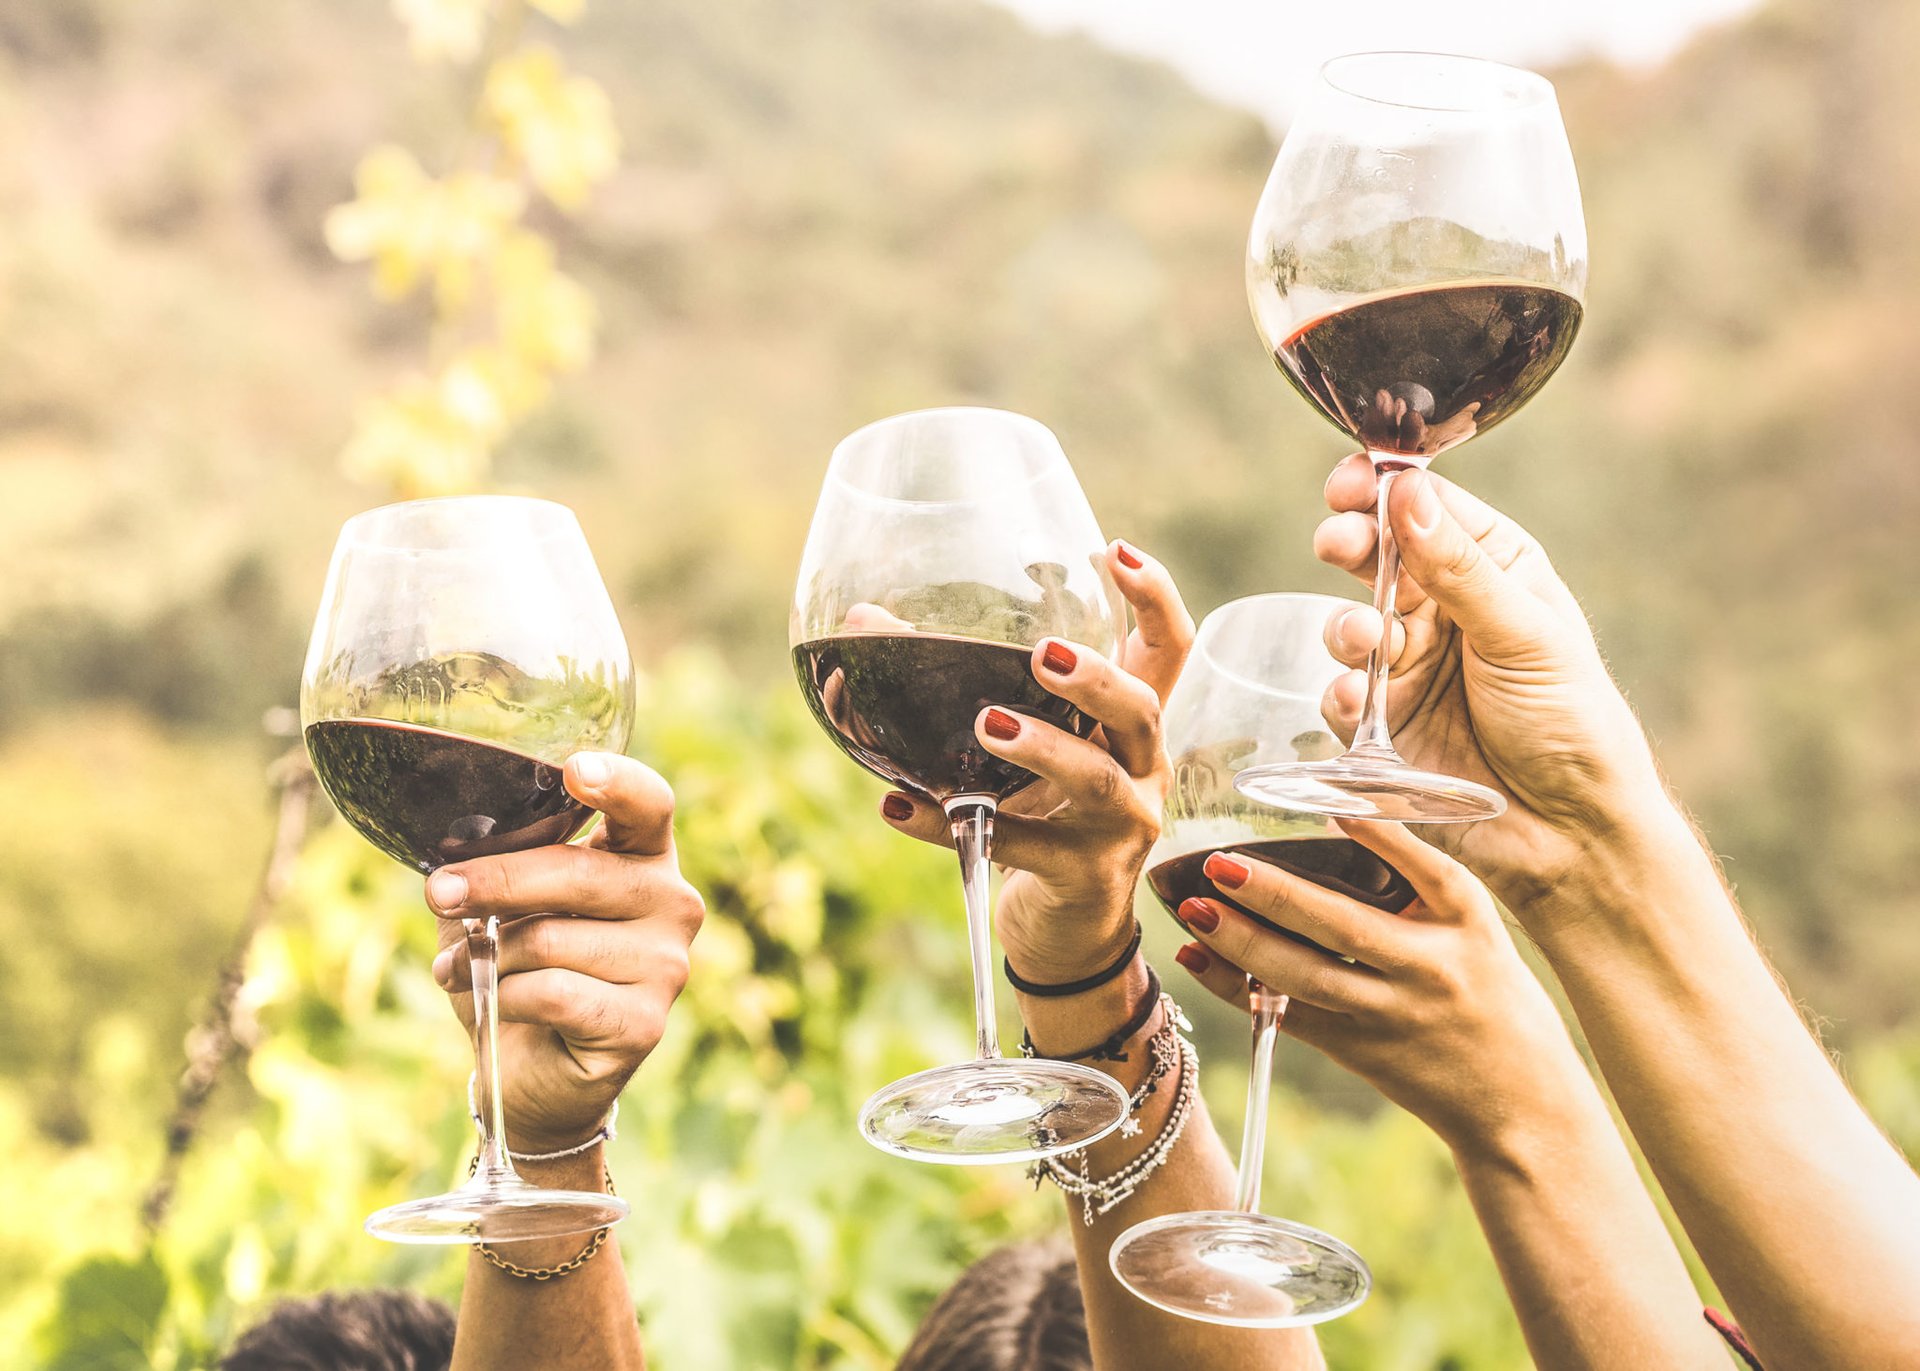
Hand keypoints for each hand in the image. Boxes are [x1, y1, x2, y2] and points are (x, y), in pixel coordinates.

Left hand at [425, 753, 704, 1153]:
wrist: (532, 1074)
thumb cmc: (518, 970)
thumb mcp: (503, 906)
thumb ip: (495, 867)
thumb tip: (453, 853)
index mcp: (644, 857)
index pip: (648, 805)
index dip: (615, 783)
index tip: (573, 771)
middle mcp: (672, 903)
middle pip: (579, 873)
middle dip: (495, 882)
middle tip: (439, 892)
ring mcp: (666, 965)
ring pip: (552, 940)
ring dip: (485, 955)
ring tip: (457, 968)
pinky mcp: (644, 1024)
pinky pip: (552, 994)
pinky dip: (502, 997)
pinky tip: (489, 1002)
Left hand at [880, 542, 1193, 984]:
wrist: (1067, 934)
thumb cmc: (1043, 817)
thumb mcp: (1022, 751)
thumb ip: (962, 685)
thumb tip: (863, 621)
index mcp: (1132, 726)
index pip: (1170, 649)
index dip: (1154, 599)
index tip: (1116, 552)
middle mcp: (1142, 769)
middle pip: (1142, 709)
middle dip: (1098, 679)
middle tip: (1043, 654)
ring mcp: (1120, 828)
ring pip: (1096, 780)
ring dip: (1044, 748)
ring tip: (987, 724)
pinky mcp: (1081, 878)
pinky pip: (1014, 847)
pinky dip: (948, 825)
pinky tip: (896, 807)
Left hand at [1172, 820, 1581, 1157]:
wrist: (1521, 1104)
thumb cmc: (1493, 996)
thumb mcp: (1477, 929)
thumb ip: (1420, 882)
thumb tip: (1340, 817)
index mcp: (1467, 924)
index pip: (1428, 870)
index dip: (1383, 836)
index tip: (1336, 802)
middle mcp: (1429, 969)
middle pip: (1343, 928)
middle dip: (1276, 895)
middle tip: (1221, 863)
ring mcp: (1390, 1015)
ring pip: (1305, 978)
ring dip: (1243, 944)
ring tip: (1195, 908)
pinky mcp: (1358, 1051)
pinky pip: (1288, 1015)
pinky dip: (1237, 988)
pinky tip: (1197, 955)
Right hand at [1315, 454, 1669, 906]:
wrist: (1570, 834)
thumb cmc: (1572, 724)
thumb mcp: (1524, 635)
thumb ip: (1458, 569)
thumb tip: (1406, 490)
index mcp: (1494, 569)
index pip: (1427, 509)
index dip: (1382, 488)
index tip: (1348, 483)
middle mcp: (1445, 611)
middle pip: (1375, 557)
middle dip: (1349, 544)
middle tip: (1336, 543)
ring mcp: (1409, 669)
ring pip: (1349, 625)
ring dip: (1347, 626)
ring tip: (1364, 642)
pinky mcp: (1381, 728)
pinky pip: (1340, 698)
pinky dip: (1342, 695)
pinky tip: (1358, 702)